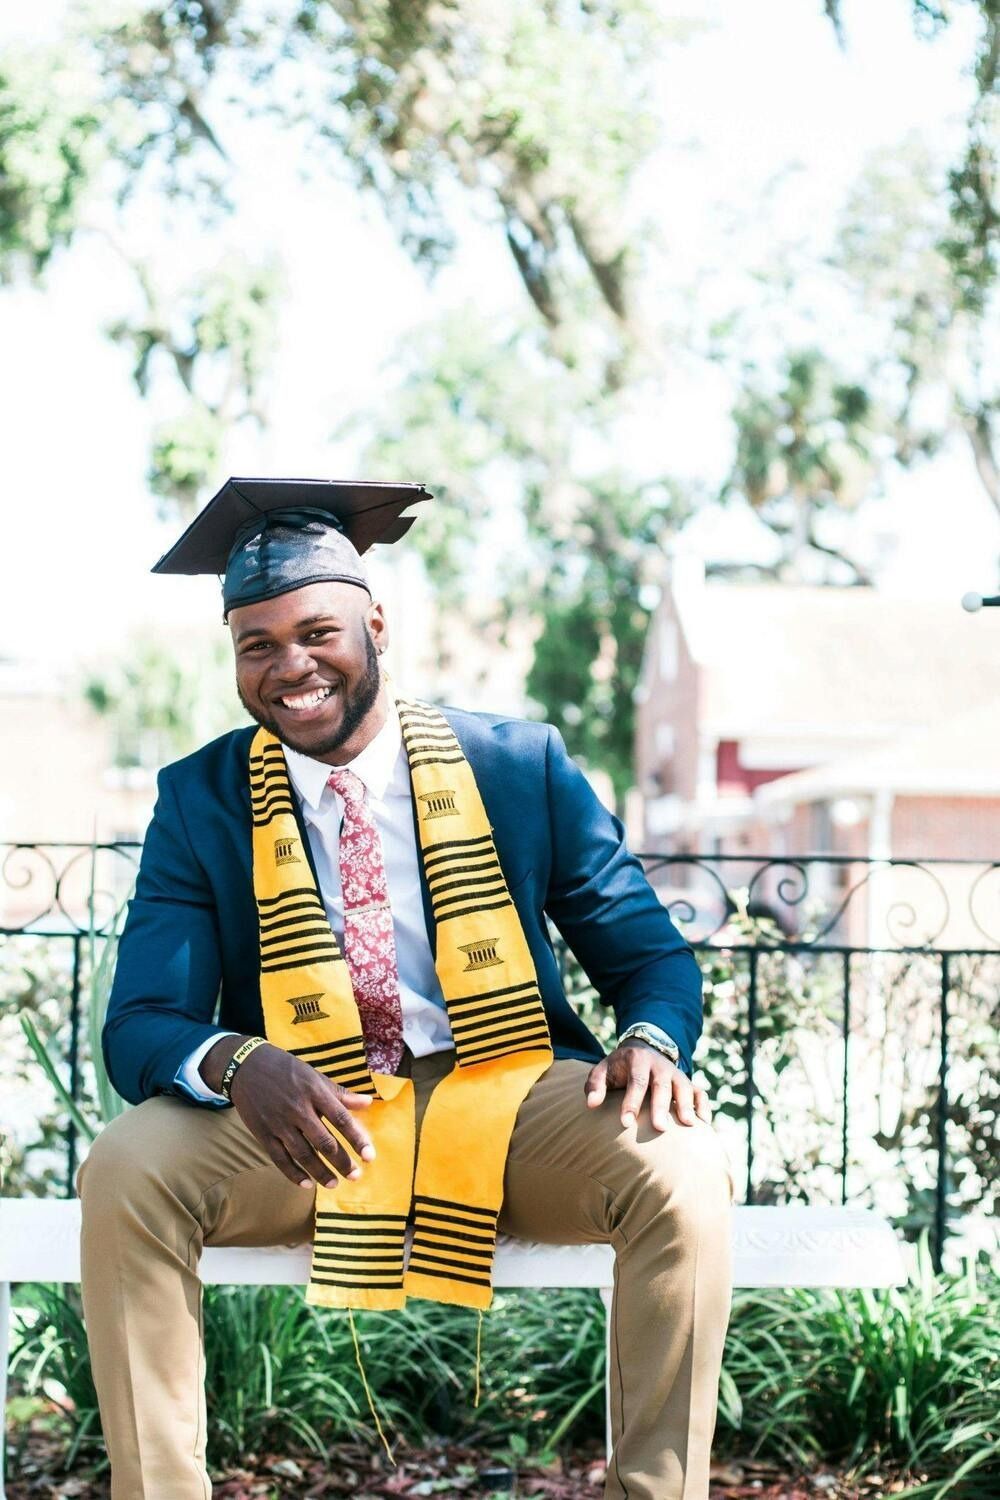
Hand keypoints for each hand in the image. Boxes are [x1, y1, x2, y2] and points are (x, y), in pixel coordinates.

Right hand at [201, 1035, 374, 1188]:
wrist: (245, 1066)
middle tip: (355, 1176)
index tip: (369, 1156)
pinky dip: (293, 1173)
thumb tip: (368, 1103)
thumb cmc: (286, 1070)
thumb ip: (340, 1094)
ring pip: (303, 1154)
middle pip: (324, 1141)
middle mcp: (298, 1108)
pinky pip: (279, 1158)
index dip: (357, 1139)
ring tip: (334, 1184)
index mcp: (314, 1092)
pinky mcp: (262, 1133)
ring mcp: (279, 1122)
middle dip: (341, 1162)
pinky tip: (306, 1184)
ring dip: (320, 1172)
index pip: (341, 1119)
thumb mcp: (314, 1076)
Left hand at [584, 1041, 711, 1131]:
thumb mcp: (603, 1070)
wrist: (643, 1050)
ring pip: (684, 1087)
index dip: (631, 1102)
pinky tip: (703, 1123)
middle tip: (659, 1128)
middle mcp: (659, 1066)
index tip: (626, 1123)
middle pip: (661, 1086)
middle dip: (661, 1107)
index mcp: (637, 1060)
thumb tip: (591, 1104)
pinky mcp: (687, 1082)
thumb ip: (595, 1085)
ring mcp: (676, 1074)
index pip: (636, 1081)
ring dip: (686, 1105)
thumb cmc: (619, 1068)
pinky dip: (703, 1106)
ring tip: (688, 1125)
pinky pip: (700, 1092)